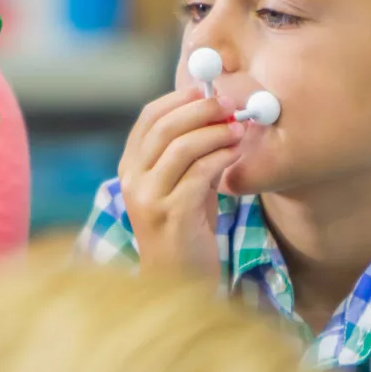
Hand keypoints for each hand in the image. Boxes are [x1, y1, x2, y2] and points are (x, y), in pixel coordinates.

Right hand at [117, 87, 241, 278]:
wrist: (180, 282)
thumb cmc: (186, 230)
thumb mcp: (182, 185)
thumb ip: (191, 153)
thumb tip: (217, 113)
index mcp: (130, 168)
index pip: (148, 118)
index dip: (179, 99)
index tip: (209, 88)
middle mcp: (131, 180)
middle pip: (163, 128)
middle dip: (200, 110)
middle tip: (230, 103)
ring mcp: (147, 199)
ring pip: (180, 148)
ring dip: (215, 132)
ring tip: (240, 127)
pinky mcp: (170, 215)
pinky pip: (198, 174)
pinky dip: (221, 158)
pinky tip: (237, 154)